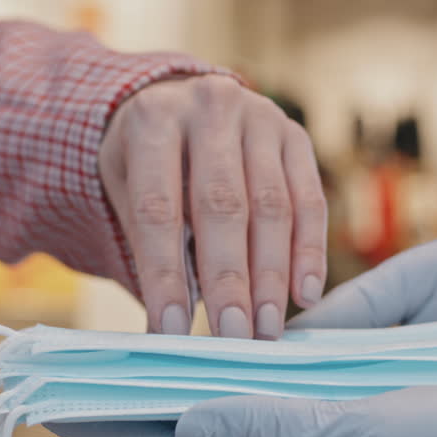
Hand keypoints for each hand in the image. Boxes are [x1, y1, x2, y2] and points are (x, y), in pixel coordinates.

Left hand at [50, 386, 436, 436]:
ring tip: (137, 367)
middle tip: (82, 376)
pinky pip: (282, 423)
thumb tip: (188, 422)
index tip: (60, 400)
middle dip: (137, 416)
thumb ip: (282, 430)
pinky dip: (244, 396)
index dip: (118, 430)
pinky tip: (233, 371)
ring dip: (185, 404)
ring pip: (238, 435)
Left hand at [98, 75, 326, 339]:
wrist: (181, 102)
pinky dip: (309, 253)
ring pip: (273, 207)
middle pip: (224, 206)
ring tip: (266, 328)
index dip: (166, 274)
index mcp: (153, 120)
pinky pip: (310, 201)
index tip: (172, 328)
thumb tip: (168, 330)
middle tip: (233, 335)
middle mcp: (210, 108)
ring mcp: (261, 118)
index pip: (159, 208)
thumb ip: (148, 249)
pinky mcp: (297, 137)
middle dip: (230, 280)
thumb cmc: (147, 161)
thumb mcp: (126, 190)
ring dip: (272, 276)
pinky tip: (304, 294)